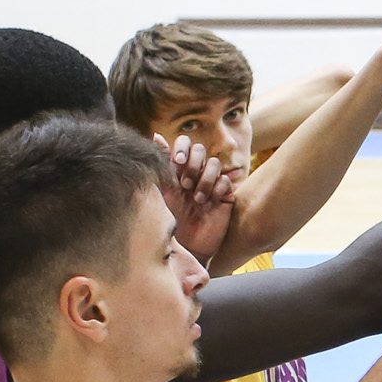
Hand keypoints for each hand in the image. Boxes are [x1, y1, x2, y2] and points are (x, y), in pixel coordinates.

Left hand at [156, 135, 237, 265]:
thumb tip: (156, 134)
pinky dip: (218, 187)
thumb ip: (160, 164)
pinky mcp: (224, 196)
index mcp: (178, 168)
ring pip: (214, 164)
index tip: (178, 161)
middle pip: (200, 150)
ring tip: (197, 198)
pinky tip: (210, 201)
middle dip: (194, 164)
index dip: (183, 147)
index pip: (185, 144)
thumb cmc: (170, 221)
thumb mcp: (162, 190)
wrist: (185, 246)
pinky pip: (226, 180)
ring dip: (205, 179)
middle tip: (185, 184)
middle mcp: (195, 173)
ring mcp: (211, 184)